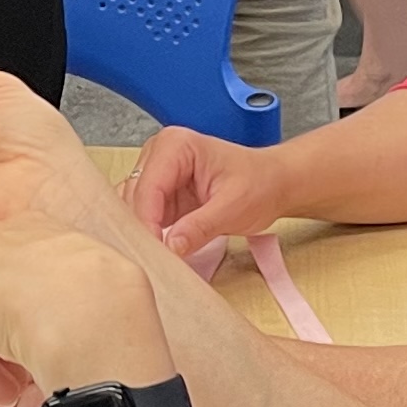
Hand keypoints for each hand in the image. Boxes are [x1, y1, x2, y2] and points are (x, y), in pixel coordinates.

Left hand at [0, 216, 164, 406]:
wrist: (90, 314)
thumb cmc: (108, 307)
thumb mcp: (99, 293)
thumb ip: (70, 309)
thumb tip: (54, 346)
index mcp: (39, 230)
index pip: (14, 274)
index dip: (19, 320)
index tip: (32, 354)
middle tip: (14, 385)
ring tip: (4, 396)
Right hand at [125, 128, 287, 258]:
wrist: (273, 184)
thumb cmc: (259, 184)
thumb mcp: (234, 207)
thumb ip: (200, 226)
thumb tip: (170, 247)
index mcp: (176, 145)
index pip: (148, 187)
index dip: (147, 221)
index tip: (155, 251)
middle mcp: (159, 155)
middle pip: (135, 197)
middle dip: (142, 229)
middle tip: (154, 260)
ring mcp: (157, 175)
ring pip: (133, 208)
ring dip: (143, 233)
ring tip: (157, 259)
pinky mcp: (160, 196)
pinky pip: (143, 216)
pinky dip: (148, 234)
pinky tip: (158, 252)